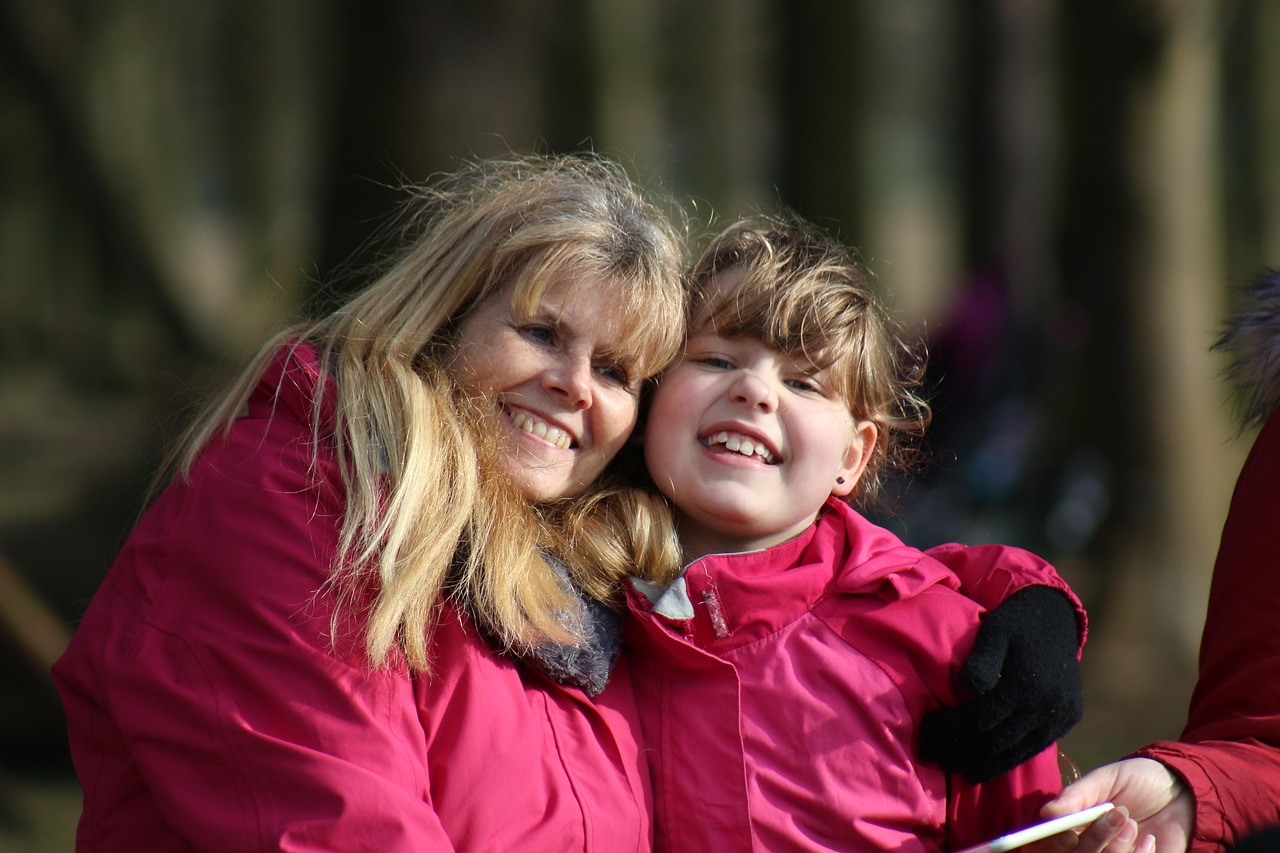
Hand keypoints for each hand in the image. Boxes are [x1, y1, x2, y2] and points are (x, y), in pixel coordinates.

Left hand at [920, 586, 1082, 781]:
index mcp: (1026, 685)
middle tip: (928, 754)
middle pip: (993, 742)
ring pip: (1013, 753)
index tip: (924, 732)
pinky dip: (1003, 762)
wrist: (1056, 616)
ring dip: (978, 764)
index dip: (949, 730)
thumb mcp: (994, 631)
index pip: (978, 720)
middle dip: (957, 751)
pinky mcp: (1067, 720)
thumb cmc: (1015, 622)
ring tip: (949, 767)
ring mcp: (1059, 717)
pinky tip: (979, 768)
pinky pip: (1031, 750)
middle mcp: (1046, 706)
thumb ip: (981, 660)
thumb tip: (966, 686)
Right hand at [1029, 758, 1192, 852]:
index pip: (1052, 843)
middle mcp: (1093, 846)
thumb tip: (1046, 812)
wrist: (1186, 793)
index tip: (1069, 832)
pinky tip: (1150, 841)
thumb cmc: (1141, 780)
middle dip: (1096, 840)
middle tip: (1120, 814)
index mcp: (1077, 824)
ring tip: (1134, 825)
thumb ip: (1078, 795)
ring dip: (1118, 849)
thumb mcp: (1107, 779)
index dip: (1056, 842)